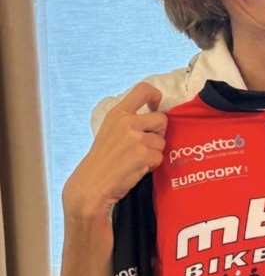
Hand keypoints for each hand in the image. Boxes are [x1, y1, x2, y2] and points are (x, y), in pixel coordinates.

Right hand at [63, 83, 166, 215]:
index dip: (156, 95)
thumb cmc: (102, 159)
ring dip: (154, 152)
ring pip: (162, 141)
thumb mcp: (110, 130)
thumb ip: (128, 120)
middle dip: (158, 133)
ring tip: (136, 159)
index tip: (155, 105)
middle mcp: (127, 122)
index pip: (143, 89)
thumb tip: (153, 112)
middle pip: (161, 119)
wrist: (91, 185)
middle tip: (145, 143)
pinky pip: (159, 157)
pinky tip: (136, 168)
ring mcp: (136, 139)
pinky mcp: (143, 155)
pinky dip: (152, 165)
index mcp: (118, 113)